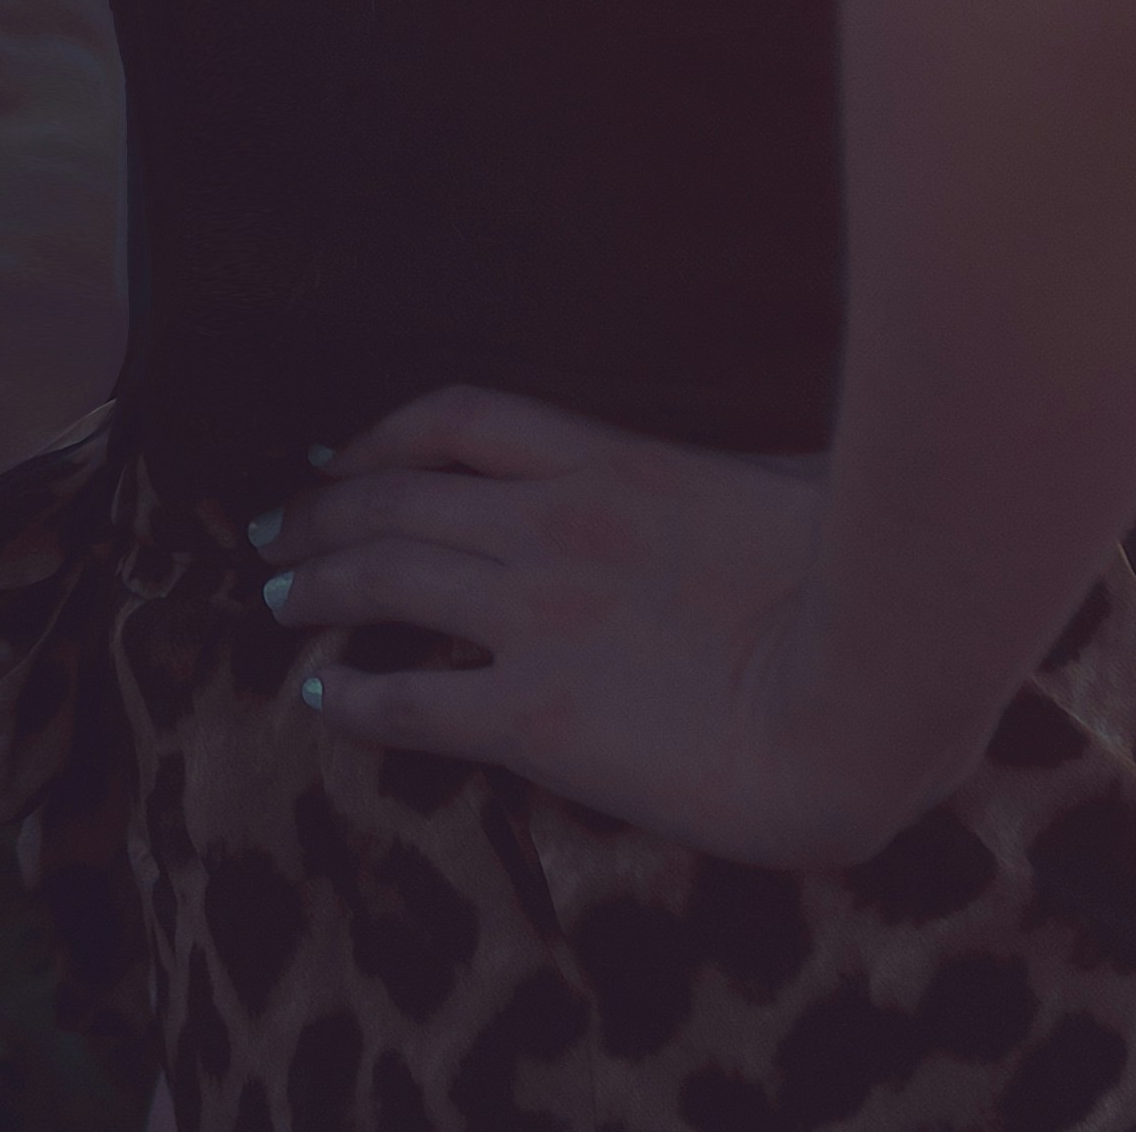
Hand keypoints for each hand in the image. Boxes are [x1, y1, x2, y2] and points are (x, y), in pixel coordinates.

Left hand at [253, 384, 976, 872]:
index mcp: (612, 465)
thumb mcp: (797, 488)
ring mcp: (535, 618)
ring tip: (271, 599)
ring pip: (379, 583)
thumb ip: (757, 469)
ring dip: (312, 586)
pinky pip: (406, 703)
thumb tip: (780, 461)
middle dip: (318, 513)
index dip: (378, 435)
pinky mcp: (532, 716)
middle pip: (393, 498)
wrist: (864, 698)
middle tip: (271, 532)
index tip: (335, 455)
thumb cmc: (859, 590)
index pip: (456, 420)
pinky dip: (349, 699)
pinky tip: (320, 702)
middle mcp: (551, 527)